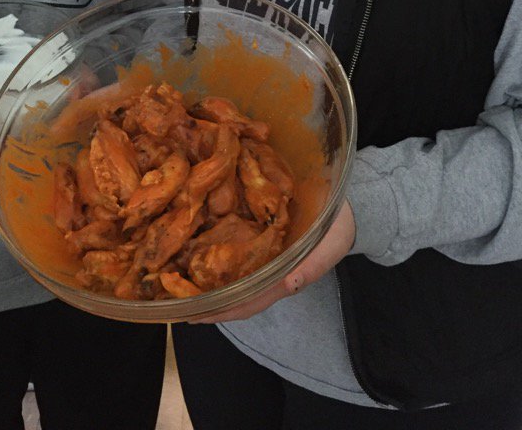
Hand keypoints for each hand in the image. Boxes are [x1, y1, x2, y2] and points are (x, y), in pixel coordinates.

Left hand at [191, 201, 355, 323]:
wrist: (346, 206)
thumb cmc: (337, 228)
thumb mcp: (332, 244)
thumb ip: (314, 264)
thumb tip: (291, 284)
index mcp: (283, 277)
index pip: (249, 302)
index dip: (222, 311)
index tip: (195, 315)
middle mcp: (269, 272)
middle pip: (234, 294)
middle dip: (207, 301)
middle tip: (175, 301)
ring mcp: (265, 258)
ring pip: (233, 277)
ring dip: (208, 282)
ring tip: (178, 280)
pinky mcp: (262, 240)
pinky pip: (238, 254)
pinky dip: (218, 258)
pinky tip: (198, 250)